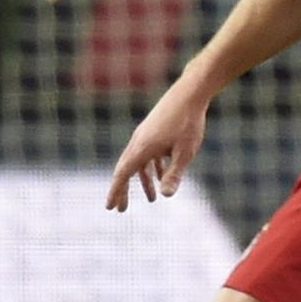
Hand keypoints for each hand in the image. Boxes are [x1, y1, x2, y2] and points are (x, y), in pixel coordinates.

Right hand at [107, 83, 208, 211]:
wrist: (190, 92)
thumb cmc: (189, 122)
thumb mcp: (185, 152)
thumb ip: (174, 173)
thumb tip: (167, 196)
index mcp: (142, 148)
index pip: (123, 175)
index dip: (115, 192)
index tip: (110, 207)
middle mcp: (139, 142)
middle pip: (126, 170)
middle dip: (124, 190)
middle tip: (120, 209)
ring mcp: (145, 135)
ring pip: (138, 163)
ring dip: (143, 181)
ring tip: (152, 198)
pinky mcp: (153, 131)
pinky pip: (148, 154)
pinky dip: (152, 168)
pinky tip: (161, 177)